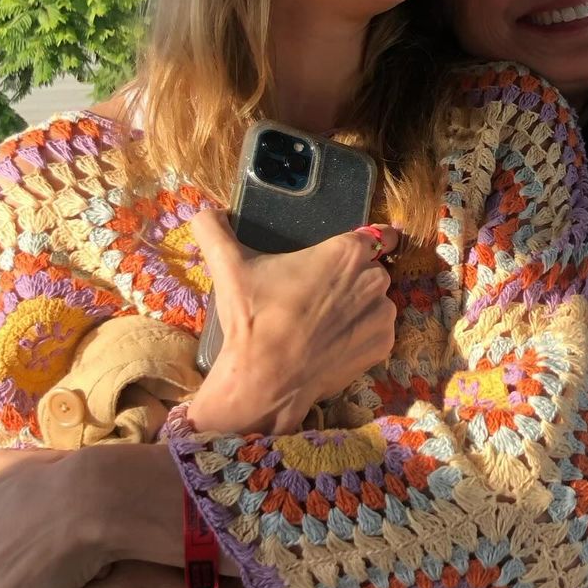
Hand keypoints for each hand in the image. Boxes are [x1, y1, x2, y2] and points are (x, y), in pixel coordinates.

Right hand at [187, 210, 399, 432]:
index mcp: (348, 252)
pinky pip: (378, 332)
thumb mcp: (228, 264)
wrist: (266, 377)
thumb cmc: (254, 316)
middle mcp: (375, 279)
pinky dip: (361, 334)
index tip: (356, 253)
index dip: (374, 240)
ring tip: (323, 320)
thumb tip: (204, 210)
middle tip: (318, 293)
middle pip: (372, 271)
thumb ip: (213, 228)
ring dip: (358, 307)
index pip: (381, 235)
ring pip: (376, 302)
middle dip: (352, 279)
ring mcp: (383, 315)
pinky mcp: (383, 345)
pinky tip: (333, 341)